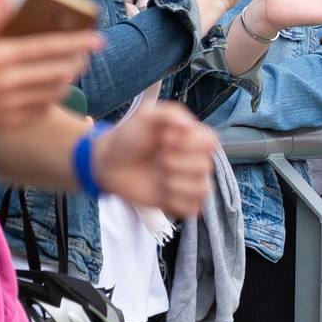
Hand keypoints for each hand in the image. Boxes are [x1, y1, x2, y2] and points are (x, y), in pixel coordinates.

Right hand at [0, 0, 105, 137]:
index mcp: (0, 57)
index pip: (50, 48)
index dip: (78, 43)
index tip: (97, 39)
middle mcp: (8, 82)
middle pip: (59, 71)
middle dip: (79, 61)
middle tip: (86, 54)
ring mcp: (11, 105)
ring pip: (55, 92)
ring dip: (68, 80)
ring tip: (72, 69)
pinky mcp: (10, 122)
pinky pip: (43, 110)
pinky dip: (53, 98)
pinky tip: (52, 89)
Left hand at [91, 102, 216, 218]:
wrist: (110, 163)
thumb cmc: (129, 137)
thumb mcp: (146, 115)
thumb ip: (170, 113)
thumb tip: (189, 126)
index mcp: (192, 138)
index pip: (211, 141)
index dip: (189, 143)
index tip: (165, 140)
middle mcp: (194, 160)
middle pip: (205, 166)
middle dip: (176, 163)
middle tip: (157, 159)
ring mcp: (187, 182)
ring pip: (202, 189)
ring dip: (176, 184)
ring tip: (159, 178)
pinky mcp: (179, 202)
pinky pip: (192, 208)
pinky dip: (175, 202)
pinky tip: (161, 192)